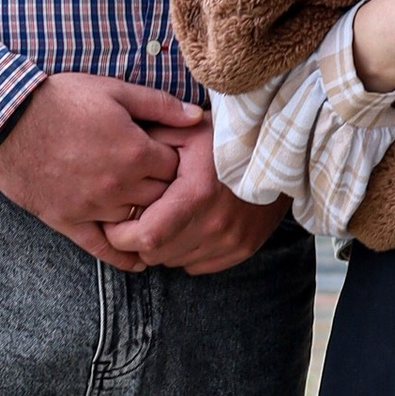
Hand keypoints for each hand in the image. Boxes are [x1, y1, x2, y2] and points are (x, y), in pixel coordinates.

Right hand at [0, 72, 197, 262]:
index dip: (178, 160)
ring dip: (147, 217)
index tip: (174, 156)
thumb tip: (197, 116)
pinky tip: (138, 262)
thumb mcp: (114, 91)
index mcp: (135, 151)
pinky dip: (122, 257)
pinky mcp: (68, 220)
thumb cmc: (61, 99)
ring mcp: (93, 206)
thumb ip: (159, 105)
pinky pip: (100, 247)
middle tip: (168, 184)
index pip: (176, 167)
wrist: (7, 119)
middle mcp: (119, 184)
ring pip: (137, 221)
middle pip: (162, 197)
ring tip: (155, 214)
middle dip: (168, 190)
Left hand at [100, 119, 283, 274]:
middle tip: (139, 217)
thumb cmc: (225, 136)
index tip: (115, 221)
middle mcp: (215, 224)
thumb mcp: (185, 130)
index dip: (121, 234)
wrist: (278, 149)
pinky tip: (191, 226)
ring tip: (168, 217)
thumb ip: (148, 145)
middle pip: (156, 255)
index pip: (144, 238)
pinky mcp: (243, 247)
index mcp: (196, 195)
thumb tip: (116, 165)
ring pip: (175, 261)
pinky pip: (198, 265)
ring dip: (164, 246)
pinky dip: (187, 251)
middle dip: (138, 240)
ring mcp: (231, 239)